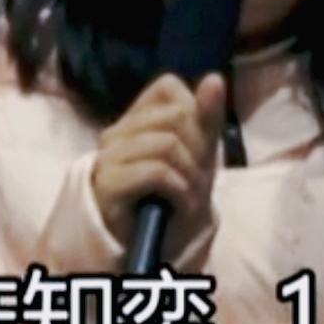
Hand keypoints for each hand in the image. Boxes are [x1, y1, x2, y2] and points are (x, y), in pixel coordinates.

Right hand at [90, 72, 227, 260]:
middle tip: (197, 178)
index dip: (193, 112)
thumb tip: (215, 78)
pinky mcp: (108, 183)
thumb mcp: (197, 155)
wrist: (145, 245)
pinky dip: (179, 190)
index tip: (197, 146)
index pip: (168, 86)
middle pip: (174, 115)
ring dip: (190, 175)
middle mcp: (117, 132)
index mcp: (136, 118)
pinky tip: (181, 204)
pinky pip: (155, 171)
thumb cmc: (171, 195)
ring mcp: (109, 157)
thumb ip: (205, 117)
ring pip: (166, 144)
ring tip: (190, 195)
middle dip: (197, 148)